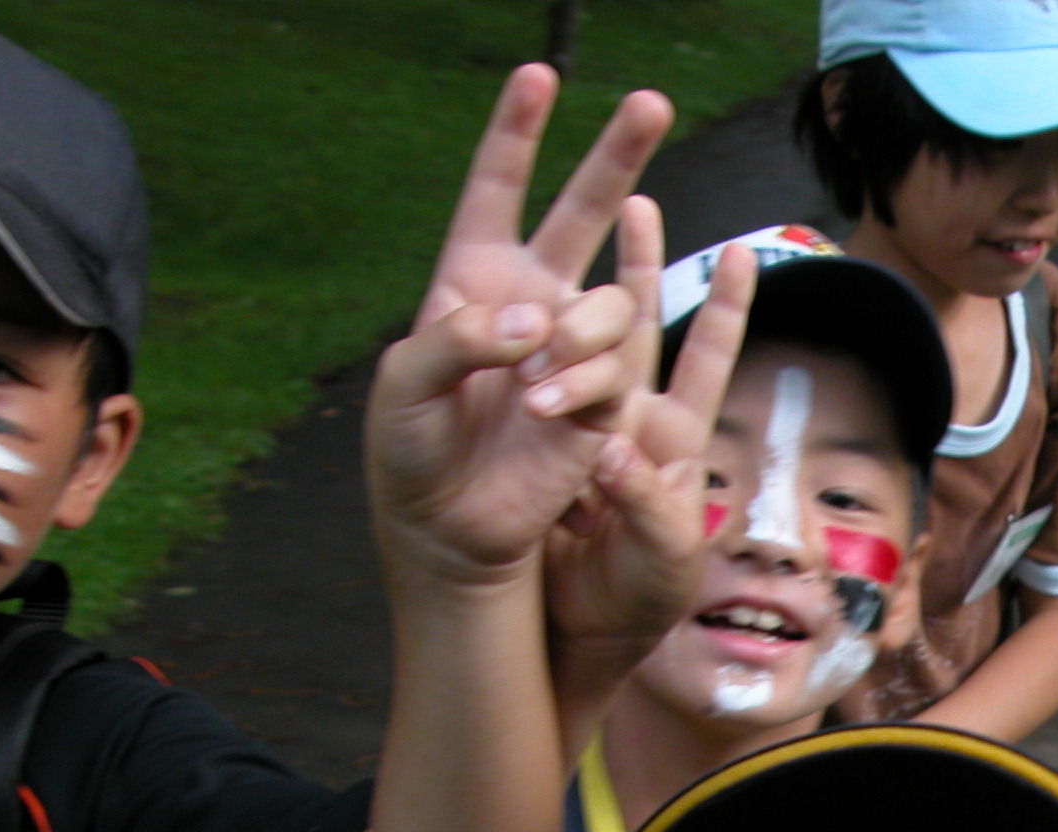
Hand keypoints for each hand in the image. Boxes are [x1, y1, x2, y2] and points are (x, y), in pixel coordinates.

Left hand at [369, 66, 674, 585]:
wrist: (449, 529)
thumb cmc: (411, 451)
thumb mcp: (405, 385)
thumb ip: (455, 338)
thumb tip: (531, 322)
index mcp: (473, 280)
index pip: (496, 190)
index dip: (517, 132)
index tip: (540, 76)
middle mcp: (529, 303)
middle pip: (580, 213)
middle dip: (616, 157)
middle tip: (652, 100)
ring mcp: (569, 350)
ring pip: (605, 304)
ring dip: (575, 338)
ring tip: (533, 394)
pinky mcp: (602, 402)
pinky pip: (612, 373)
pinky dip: (580, 387)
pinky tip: (544, 413)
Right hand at [539, 209, 755, 705]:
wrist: (575, 636)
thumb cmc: (635, 602)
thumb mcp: (661, 563)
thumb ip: (650, 508)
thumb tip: (612, 450)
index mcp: (674, 445)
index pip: (705, 364)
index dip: (724, 311)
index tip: (742, 254)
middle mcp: (629, 423)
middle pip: (639, 327)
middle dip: (639, 261)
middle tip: (633, 197)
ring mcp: (577, 430)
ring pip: (579, 345)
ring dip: (576, 289)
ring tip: (567, 239)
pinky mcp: (532, 447)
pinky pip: (528, 386)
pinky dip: (521, 348)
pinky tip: (510, 304)